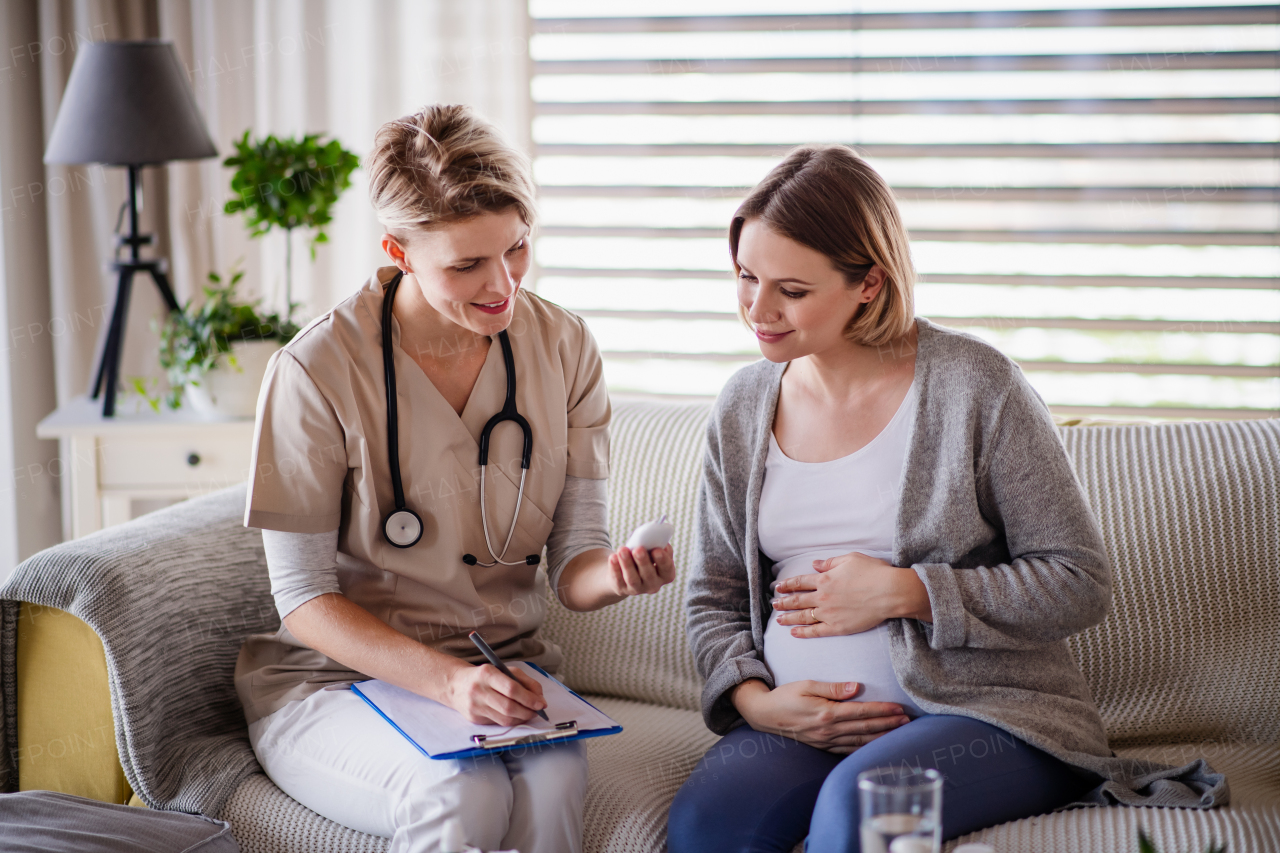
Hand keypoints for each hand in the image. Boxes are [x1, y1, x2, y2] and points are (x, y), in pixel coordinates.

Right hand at [444, 663, 546, 725]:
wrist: (456, 685)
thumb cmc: (485, 676)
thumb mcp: (504, 670)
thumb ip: (524, 681)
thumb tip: (539, 698)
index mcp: (487, 673)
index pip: (512, 689)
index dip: (529, 698)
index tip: (541, 703)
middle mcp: (478, 690)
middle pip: (509, 707)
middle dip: (528, 711)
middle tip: (537, 711)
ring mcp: (475, 706)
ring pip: (504, 719)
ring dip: (521, 718)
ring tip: (529, 713)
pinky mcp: (474, 719)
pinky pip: (498, 723)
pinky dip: (511, 721)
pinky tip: (516, 716)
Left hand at [608, 543, 675, 596]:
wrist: (625, 572)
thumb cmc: (643, 557)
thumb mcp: (651, 552)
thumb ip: (653, 545)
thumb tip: (647, 536)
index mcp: (665, 575)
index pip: (667, 569)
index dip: (663, 560)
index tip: (657, 550)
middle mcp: (653, 585)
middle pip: (649, 575)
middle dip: (643, 561)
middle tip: (638, 549)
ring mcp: (637, 589)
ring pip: (632, 578)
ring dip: (627, 563)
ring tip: (622, 550)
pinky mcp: (621, 588)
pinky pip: (618, 579)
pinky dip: (615, 568)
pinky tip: (613, 557)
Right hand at [731, 679, 909, 753]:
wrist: (764, 715)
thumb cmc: (785, 696)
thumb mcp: (806, 685)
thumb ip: (832, 687)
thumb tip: (856, 687)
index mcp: (826, 713)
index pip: (861, 712)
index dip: (882, 711)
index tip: (899, 709)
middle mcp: (828, 730)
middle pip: (865, 728)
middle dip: (888, 725)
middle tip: (908, 721)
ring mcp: (825, 741)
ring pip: (859, 742)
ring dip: (881, 738)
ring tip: (898, 733)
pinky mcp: (822, 747)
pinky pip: (848, 750)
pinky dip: (864, 749)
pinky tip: (875, 747)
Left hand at [771, 552, 930, 636]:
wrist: (890, 592)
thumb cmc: (873, 572)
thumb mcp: (850, 559)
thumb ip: (829, 563)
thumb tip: (814, 564)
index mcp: (824, 579)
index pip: (799, 582)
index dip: (787, 585)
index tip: (778, 587)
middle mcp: (823, 597)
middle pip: (797, 600)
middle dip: (783, 602)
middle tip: (774, 604)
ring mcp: (829, 613)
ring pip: (803, 617)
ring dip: (789, 618)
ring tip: (778, 620)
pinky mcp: (838, 627)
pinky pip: (816, 631)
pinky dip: (804, 632)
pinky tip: (794, 633)